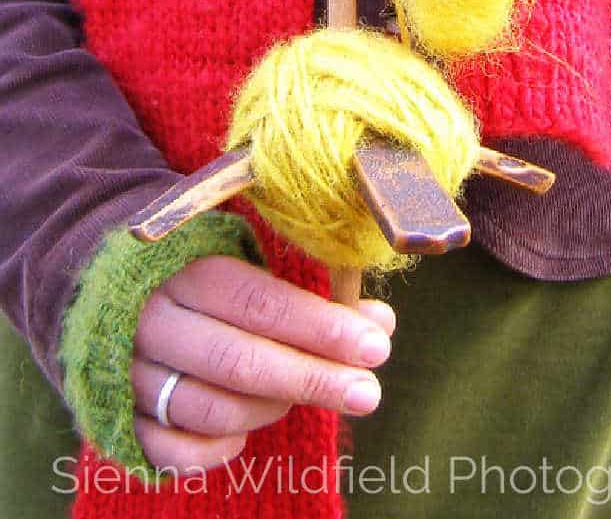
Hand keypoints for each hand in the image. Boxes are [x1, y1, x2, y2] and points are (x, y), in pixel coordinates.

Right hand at [131, 255, 394, 473]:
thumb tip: (378, 323)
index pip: (261, 303)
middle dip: (312, 379)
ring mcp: (131, 372)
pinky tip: (244, 433)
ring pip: (210, 408)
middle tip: (368, 392)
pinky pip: (170, 451)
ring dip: (271, 408)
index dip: (321, 328)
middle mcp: (154, 321)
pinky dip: (215, 450)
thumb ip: (315, 296)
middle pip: (239, 360)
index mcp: (190, 271)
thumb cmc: (212, 282)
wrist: (123, 296)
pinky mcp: (119, 414)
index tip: (374, 347)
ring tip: (303, 394)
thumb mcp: (258, 271)